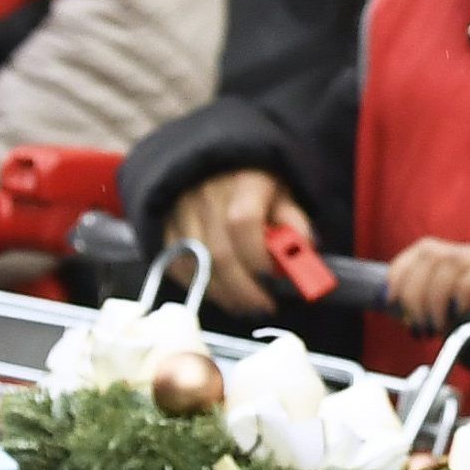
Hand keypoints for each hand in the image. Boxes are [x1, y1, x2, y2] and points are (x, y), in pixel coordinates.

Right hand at [165, 169, 303, 317]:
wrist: (216, 163)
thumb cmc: (258, 184)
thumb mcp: (285, 194)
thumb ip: (295, 222)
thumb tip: (304, 251)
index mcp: (244, 181)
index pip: (243, 223)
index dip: (258, 257)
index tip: (275, 277)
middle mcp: (207, 195)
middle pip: (220, 254)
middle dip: (245, 290)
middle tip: (264, 306)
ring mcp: (180, 211)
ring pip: (198, 267)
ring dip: (224, 295)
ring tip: (246, 304)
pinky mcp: (165, 227)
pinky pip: (179, 268)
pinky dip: (201, 286)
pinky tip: (222, 292)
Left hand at [387, 235, 469, 329]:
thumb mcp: (465, 310)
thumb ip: (438, 306)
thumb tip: (402, 314)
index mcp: (463, 258)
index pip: (424, 249)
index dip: (401, 270)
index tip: (391, 300)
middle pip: (431, 254)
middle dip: (413, 291)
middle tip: (416, 323)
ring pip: (450, 263)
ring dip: (433, 299)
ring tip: (435, 326)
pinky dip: (462, 294)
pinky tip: (458, 315)